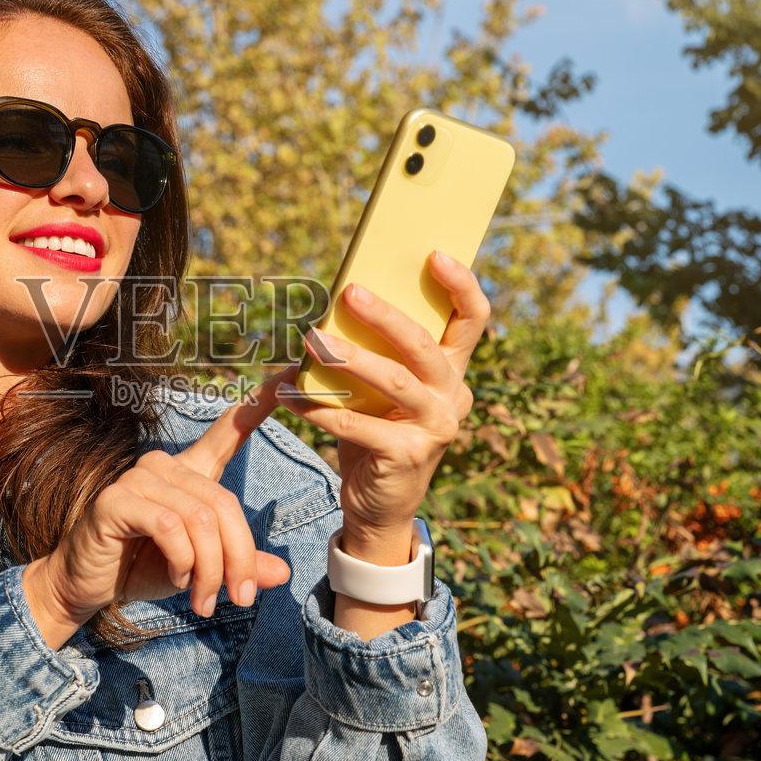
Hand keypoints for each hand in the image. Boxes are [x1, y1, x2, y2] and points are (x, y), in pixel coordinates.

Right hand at [22, 366, 297, 648]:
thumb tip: (282, 573)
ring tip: (204, 600)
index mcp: (190, 473)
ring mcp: (139, 478)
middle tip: (238, 599)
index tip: (291, 373)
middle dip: (237, 559)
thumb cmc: (143, 568)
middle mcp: (165, 465)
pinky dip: (181, 561)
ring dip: (210, 569)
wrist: (88, 586)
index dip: (259, 404)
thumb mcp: (202, 570)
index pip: (228, 432)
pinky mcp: (117, 500)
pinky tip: (174, 579)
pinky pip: (170, 527)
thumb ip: (239, 565)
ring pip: (200, 519)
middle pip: (224, 504)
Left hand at [280, 251, 488, 562]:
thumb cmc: (377, 432)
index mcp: (453, 371)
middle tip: (349, 292)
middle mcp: (453, 396)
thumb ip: (378, 351)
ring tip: (312, 340)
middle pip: (424, 344)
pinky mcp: (408, 454)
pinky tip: (288, 395)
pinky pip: (357, 424)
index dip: (461, 284)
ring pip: (394, 381)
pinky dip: (318, 408)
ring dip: (349, 358)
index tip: (435, 254)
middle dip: (385, 316)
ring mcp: (436, 428)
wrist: (380, 506)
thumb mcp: (383, 389)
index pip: (473, 320)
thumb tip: (342, 300)